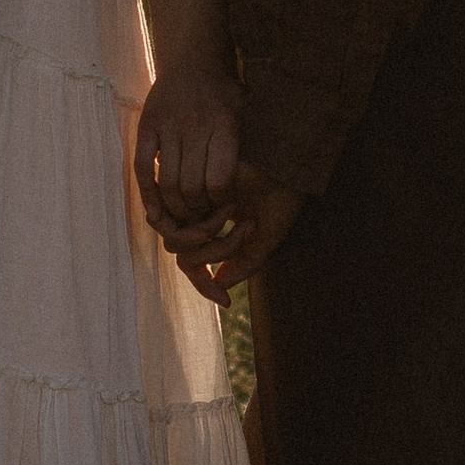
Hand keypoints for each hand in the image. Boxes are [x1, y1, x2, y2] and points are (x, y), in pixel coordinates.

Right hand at [135, 62, 242, 240]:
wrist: (193, 58)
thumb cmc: (226, 92)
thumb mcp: (248, 112)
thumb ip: (249, 146)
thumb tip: (259, 187)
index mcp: (223, 126)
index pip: (219, 180)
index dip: (220, 201)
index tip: (225, 206)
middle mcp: (195, 128)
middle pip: (191, 187)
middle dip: (198, 210)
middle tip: (204, 217)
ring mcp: (167, 127)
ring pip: (167, 182)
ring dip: (175, 206)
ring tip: (185, 213)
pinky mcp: (146, 127)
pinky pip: (142, 167)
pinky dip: (147, 191)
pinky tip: (155, 208)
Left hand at [167, 172, 304, 303]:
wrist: (284, 162)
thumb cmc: (279, 195)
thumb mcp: (265, 239)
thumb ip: (244, 264)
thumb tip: (219, 286)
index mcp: (211, 227)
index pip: (194, 264)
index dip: (204, 286)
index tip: (225, 302)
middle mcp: (196, 216)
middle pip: (184, 258)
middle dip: (215, 257)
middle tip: (247, 233)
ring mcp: (189, 203)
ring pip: (181, 248)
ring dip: (215, 246)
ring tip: (245, 223)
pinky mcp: (184, 190)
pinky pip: (182, 228)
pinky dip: (206, 229)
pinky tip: (232, 210)